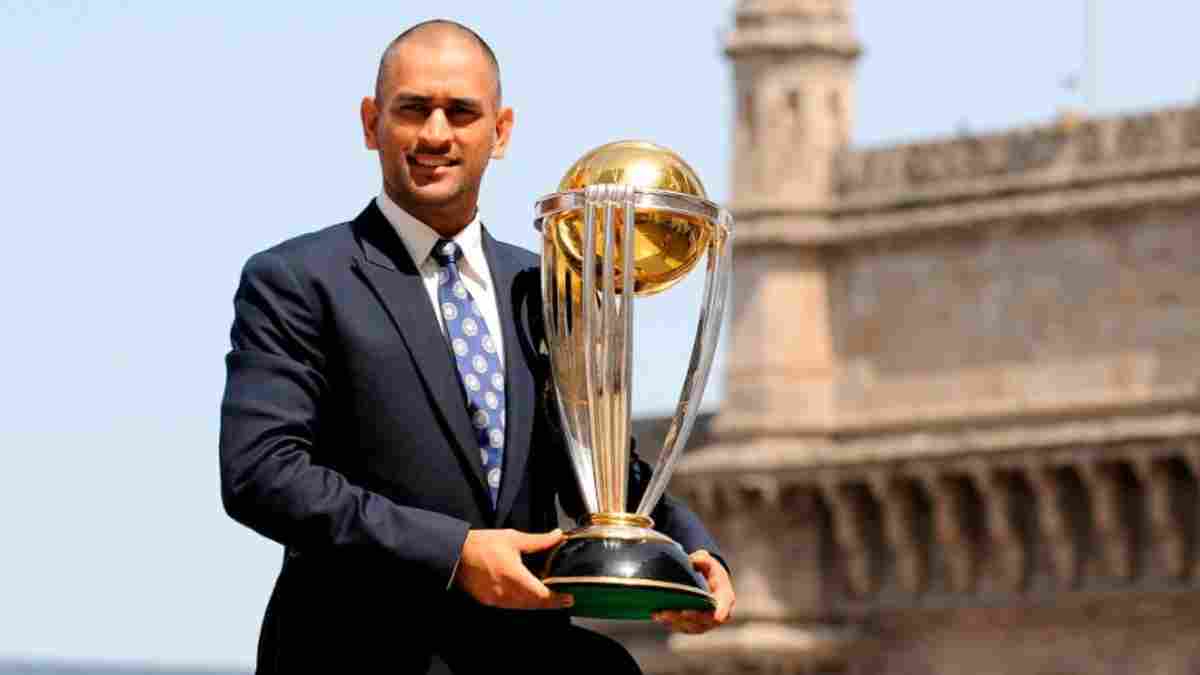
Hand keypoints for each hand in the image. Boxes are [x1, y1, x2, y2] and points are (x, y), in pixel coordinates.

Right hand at [452, 528, 573, 609]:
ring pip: (523, 607)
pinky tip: (525, 591)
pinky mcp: (488, 601)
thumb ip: (538, 541)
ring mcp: (496, 599)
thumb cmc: (482, 545)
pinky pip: (510, 605)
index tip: (569, 598)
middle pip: (534, 604)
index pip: (542, 595)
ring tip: (546, 593)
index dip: (557, 599)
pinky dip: (521, 601)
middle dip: (550, 602)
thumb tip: (557, 536)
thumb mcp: (513, 539)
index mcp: (515, 577)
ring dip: (536, 602)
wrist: (455, 554)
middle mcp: (506, 593)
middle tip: (562, 598)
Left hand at [652, 550, 734, 633]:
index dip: (722, 611)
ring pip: (690, 626)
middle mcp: (717, 615)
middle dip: (689, 616)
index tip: (718, 617)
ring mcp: (704, 623)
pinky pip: (681, 627)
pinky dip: (669, 622)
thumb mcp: (708, 562)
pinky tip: (657, 615)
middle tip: (675, 612)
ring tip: (659, 614)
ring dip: (675, 621)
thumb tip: (693, 561)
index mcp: (724, 597)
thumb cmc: (709, 573)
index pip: (725, 606)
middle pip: (703, 619)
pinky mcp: (692, 627)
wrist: (707, 585)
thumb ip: (703, 560)